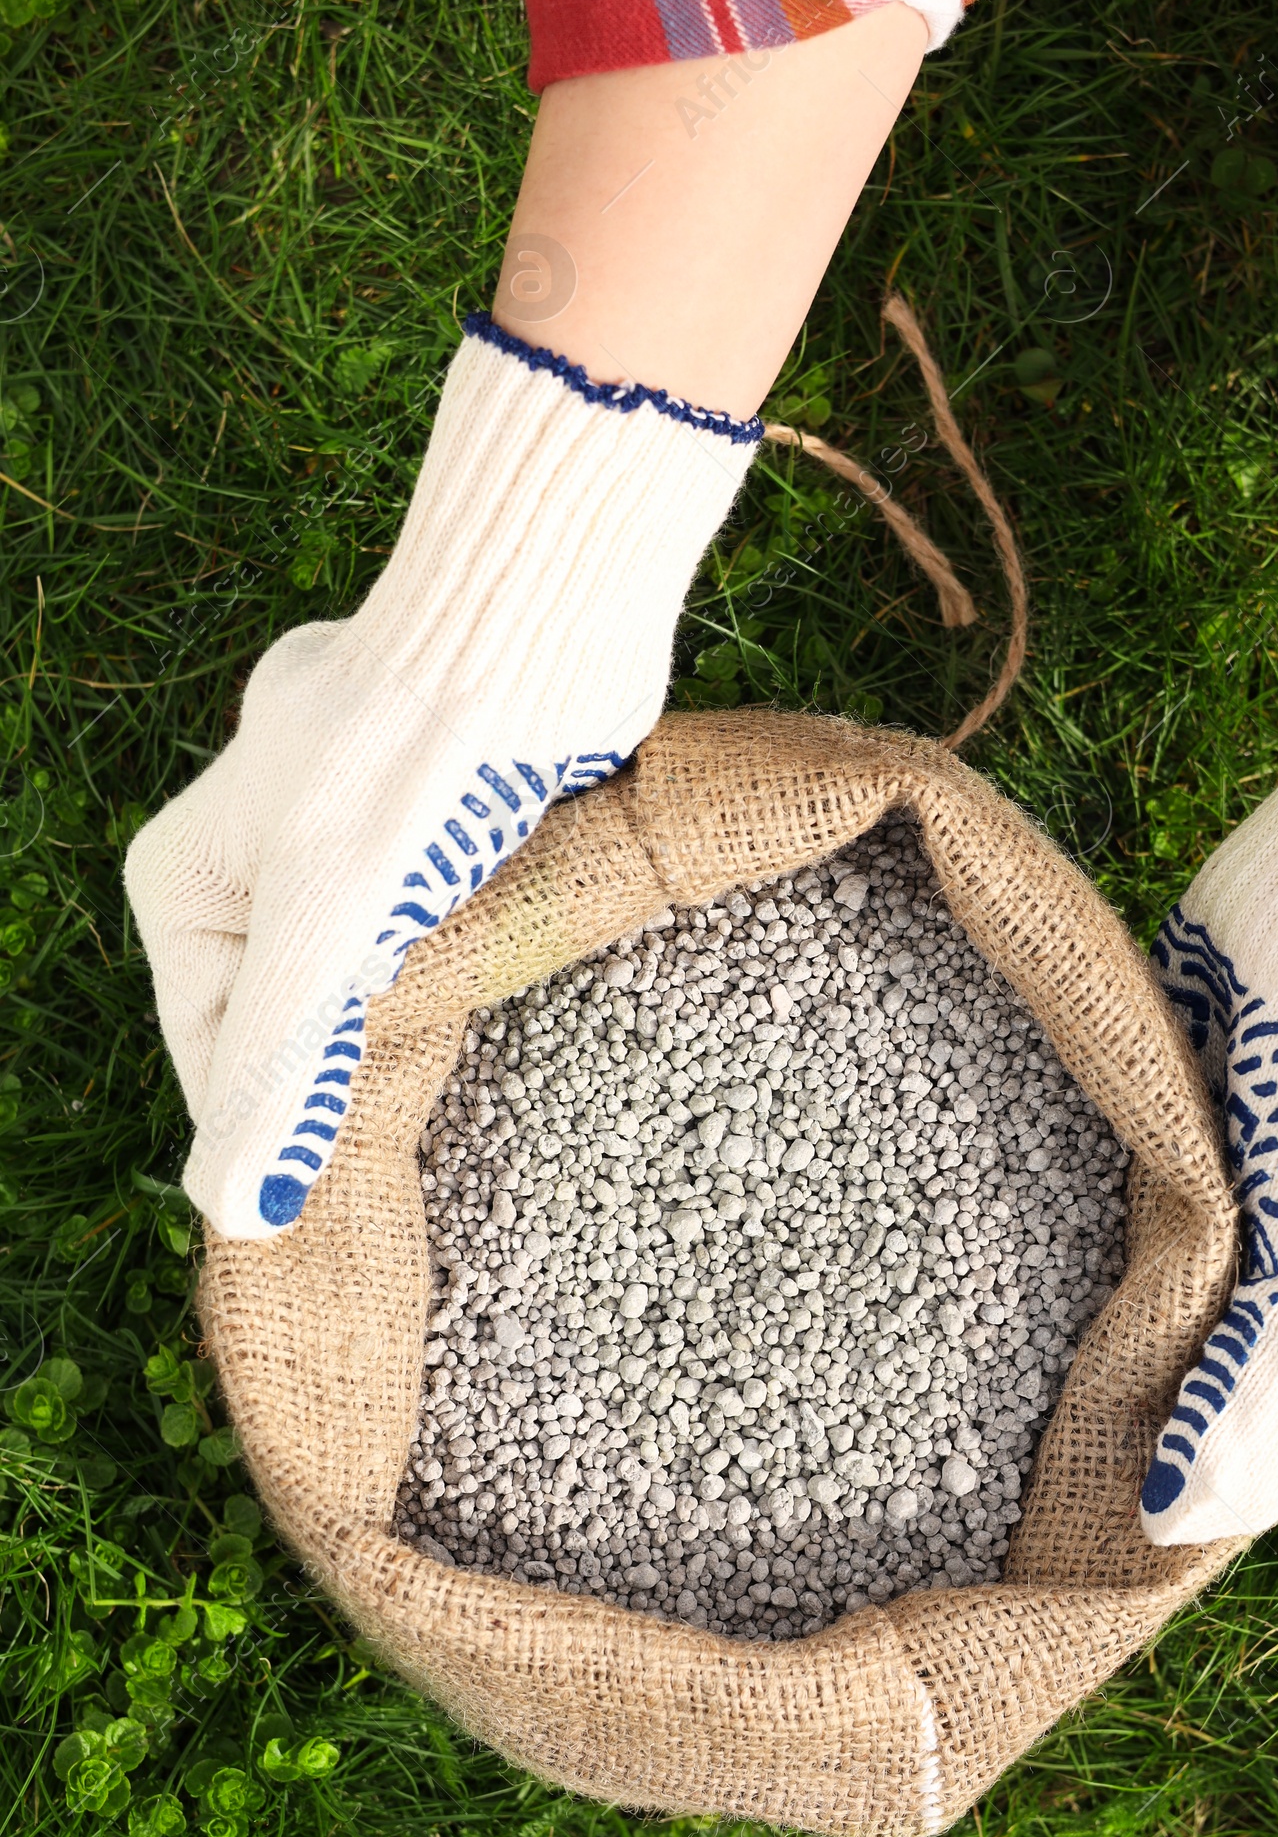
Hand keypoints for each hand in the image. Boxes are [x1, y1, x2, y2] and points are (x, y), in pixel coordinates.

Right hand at [124, 323, 752, 1239]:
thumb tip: (233, 1217)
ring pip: (374, 976)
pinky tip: (507, 983)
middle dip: (353, 1072)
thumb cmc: (404, 760)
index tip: (343, 1207)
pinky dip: (470, 961)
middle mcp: (256, 861)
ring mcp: (349, 838)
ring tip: (466, 1062)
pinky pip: (443, 928)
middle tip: (418, 1137)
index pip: (220, 1057)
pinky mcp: (438, 820)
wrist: (527, 619)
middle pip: (296, 1017)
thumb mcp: (323, 927)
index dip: (282, 1129)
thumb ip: (280, 1068)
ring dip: (420, 1019)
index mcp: (191, 883)